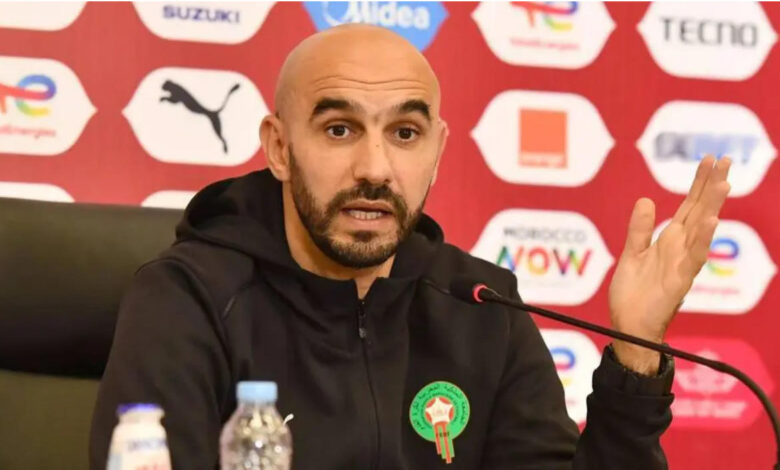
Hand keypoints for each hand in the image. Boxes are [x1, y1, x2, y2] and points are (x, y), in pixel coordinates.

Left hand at [608, 156, 730, 373]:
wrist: (628, 326)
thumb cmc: (632, 294)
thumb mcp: (631, 254)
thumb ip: (639, 230)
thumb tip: (646, 200)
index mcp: (670, 241)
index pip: (689, 207)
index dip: (699, 184)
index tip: (709, 160)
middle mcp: (681, 249)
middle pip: (700, 212)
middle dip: (711, 187)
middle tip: (724, 160)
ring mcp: (683, 264)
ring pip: (701, 231)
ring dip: (712, 208)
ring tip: (723, 184)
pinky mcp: (679, 281)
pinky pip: (693, 258)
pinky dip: (702, 240)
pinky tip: (710, 222)